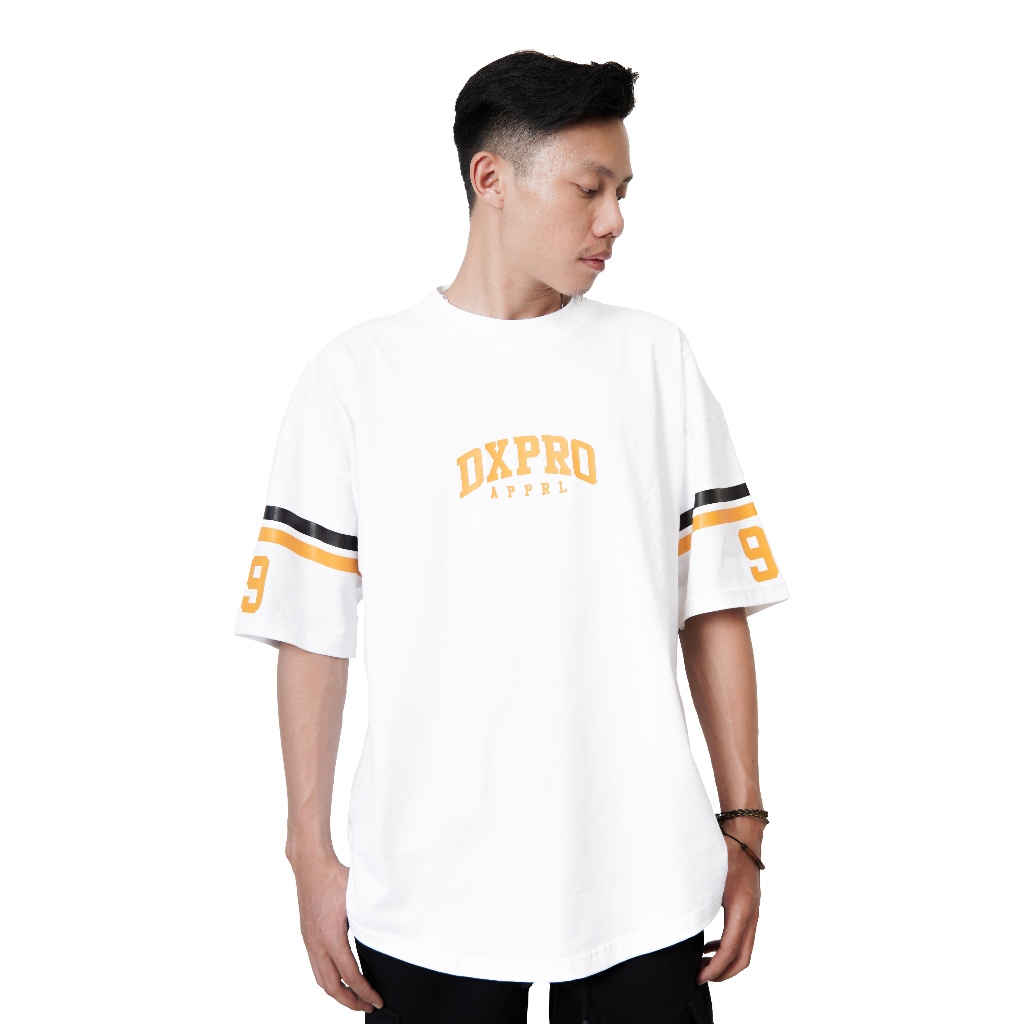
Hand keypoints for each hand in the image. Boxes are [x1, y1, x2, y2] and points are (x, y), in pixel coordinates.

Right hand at [290, 848, 384, 1011]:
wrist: (310, 865)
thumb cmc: (334, 877)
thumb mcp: (357, 899)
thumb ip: (368, 921)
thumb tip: (385, 936)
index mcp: (330, 936)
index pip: (349, 975)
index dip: (364, 991)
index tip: (376, 1000)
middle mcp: (316, 943)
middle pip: (331, 986)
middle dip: (350, 1001)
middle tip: (367, 1006)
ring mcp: (309, 941)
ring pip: (320, 979)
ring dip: (337, 993)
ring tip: (353, 998)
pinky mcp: (307, 936)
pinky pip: (315, 967)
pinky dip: (328, 979)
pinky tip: (339, 978)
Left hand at [695, 831, 761, 983]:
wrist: (744, 837)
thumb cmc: (725, 852)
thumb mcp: (708, 876)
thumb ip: (697, 899)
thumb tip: (680, 920)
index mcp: (741, 910)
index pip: (730, 950)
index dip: (715, 969)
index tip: (700, 976)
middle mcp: (751, 915)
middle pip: (742, 959)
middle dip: (722, 973)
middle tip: (700, 977)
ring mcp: (753, 913)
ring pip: (744, 950)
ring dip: (725, 962)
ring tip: (702, 965)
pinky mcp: (749, 909)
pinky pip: (742, 937)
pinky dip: (727, 947)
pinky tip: (709, 945)